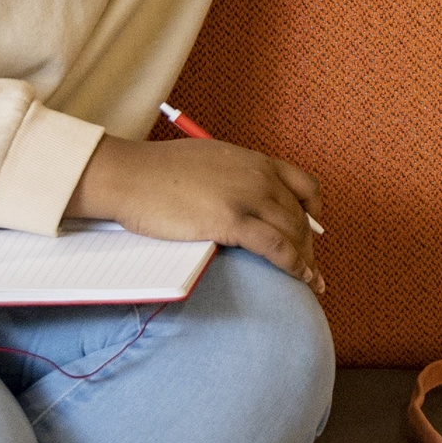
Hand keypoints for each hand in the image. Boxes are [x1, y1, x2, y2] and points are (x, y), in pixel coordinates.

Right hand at [70, 134, 324, 289]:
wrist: (128, 175)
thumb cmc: (156, 172)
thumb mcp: (208, 162)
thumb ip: (233, 177)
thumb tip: (243, 198)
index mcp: (253, 160)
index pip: (303, 186)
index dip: (313, 212)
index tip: (312, 232)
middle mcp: (258, 175)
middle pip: (300, 215)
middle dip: (309, 245)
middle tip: (310, 268)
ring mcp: (247, 196)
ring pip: (294, 233)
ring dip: (307, 260)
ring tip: (311, 282)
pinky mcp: (232, 220)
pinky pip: (277, 247)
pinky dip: (295, 266)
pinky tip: (301, 279)